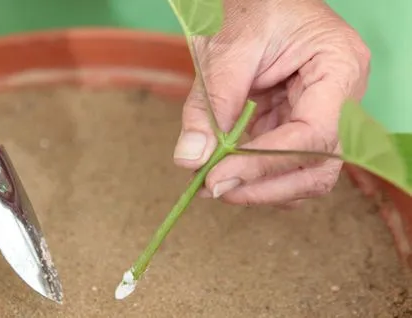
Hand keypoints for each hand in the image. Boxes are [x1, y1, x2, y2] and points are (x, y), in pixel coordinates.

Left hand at [173, 0, 370, 205]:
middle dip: (264, 186)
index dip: (266, 164)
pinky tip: (224, 168)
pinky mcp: (298, 123)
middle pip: (318, 167)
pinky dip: (253, 173)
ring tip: (213, 180)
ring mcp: (322, 115)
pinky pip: (283, 162)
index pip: (314, 135)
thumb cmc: (252, 5)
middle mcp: (340, 100)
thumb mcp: (227, 47)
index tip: (218, 178)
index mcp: (339, 67)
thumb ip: (211, 104)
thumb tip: (192, 159)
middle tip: (214, 188)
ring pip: (303, 174)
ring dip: (258, 186)